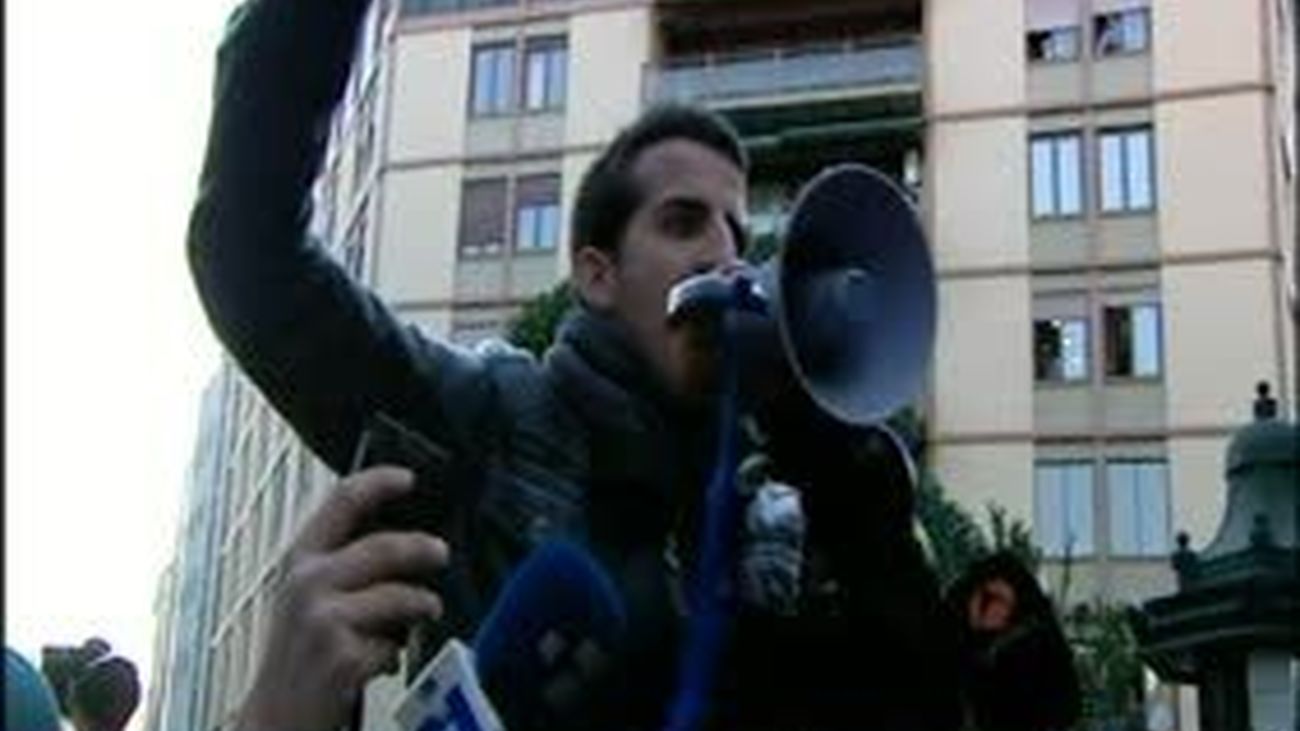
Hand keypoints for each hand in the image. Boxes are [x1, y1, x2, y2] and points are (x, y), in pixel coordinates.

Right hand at [234, 467, 449, 730]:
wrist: (275, 716)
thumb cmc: (301, 655)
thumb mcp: (310, 598)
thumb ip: (345, 567)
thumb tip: (406, 542)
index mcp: (300, 560)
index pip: (340, 501)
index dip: (378, 481)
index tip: (407, 477)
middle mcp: (307, 583)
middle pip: (384, 547)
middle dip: (423, 549)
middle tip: (441, 552)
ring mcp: (324, 620)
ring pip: (399, 596)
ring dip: (422, 605)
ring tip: (428, 610)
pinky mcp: (343, 656)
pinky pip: (393, 644)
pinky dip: (394, 654)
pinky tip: (381, 662)